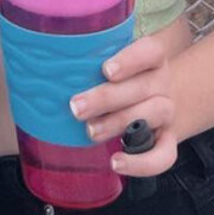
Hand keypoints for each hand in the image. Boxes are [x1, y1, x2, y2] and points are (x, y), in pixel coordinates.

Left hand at [69, 35, 177, 175]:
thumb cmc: (120, 77)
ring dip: (118, 123)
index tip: (106, 70)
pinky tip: (116, 162)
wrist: (155, 100)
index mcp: (151, 59)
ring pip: (154, 114)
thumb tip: (46, 66)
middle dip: (107, 98)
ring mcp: (167, 112)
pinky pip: (164, 156)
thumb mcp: (111, 61)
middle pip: (143, 87)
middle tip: (76, 106)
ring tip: (91, 130)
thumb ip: (90, 60)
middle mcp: (162, 83)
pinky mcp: (167, 141)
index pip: (150, 51)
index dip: (130, 60)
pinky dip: (141, 163)